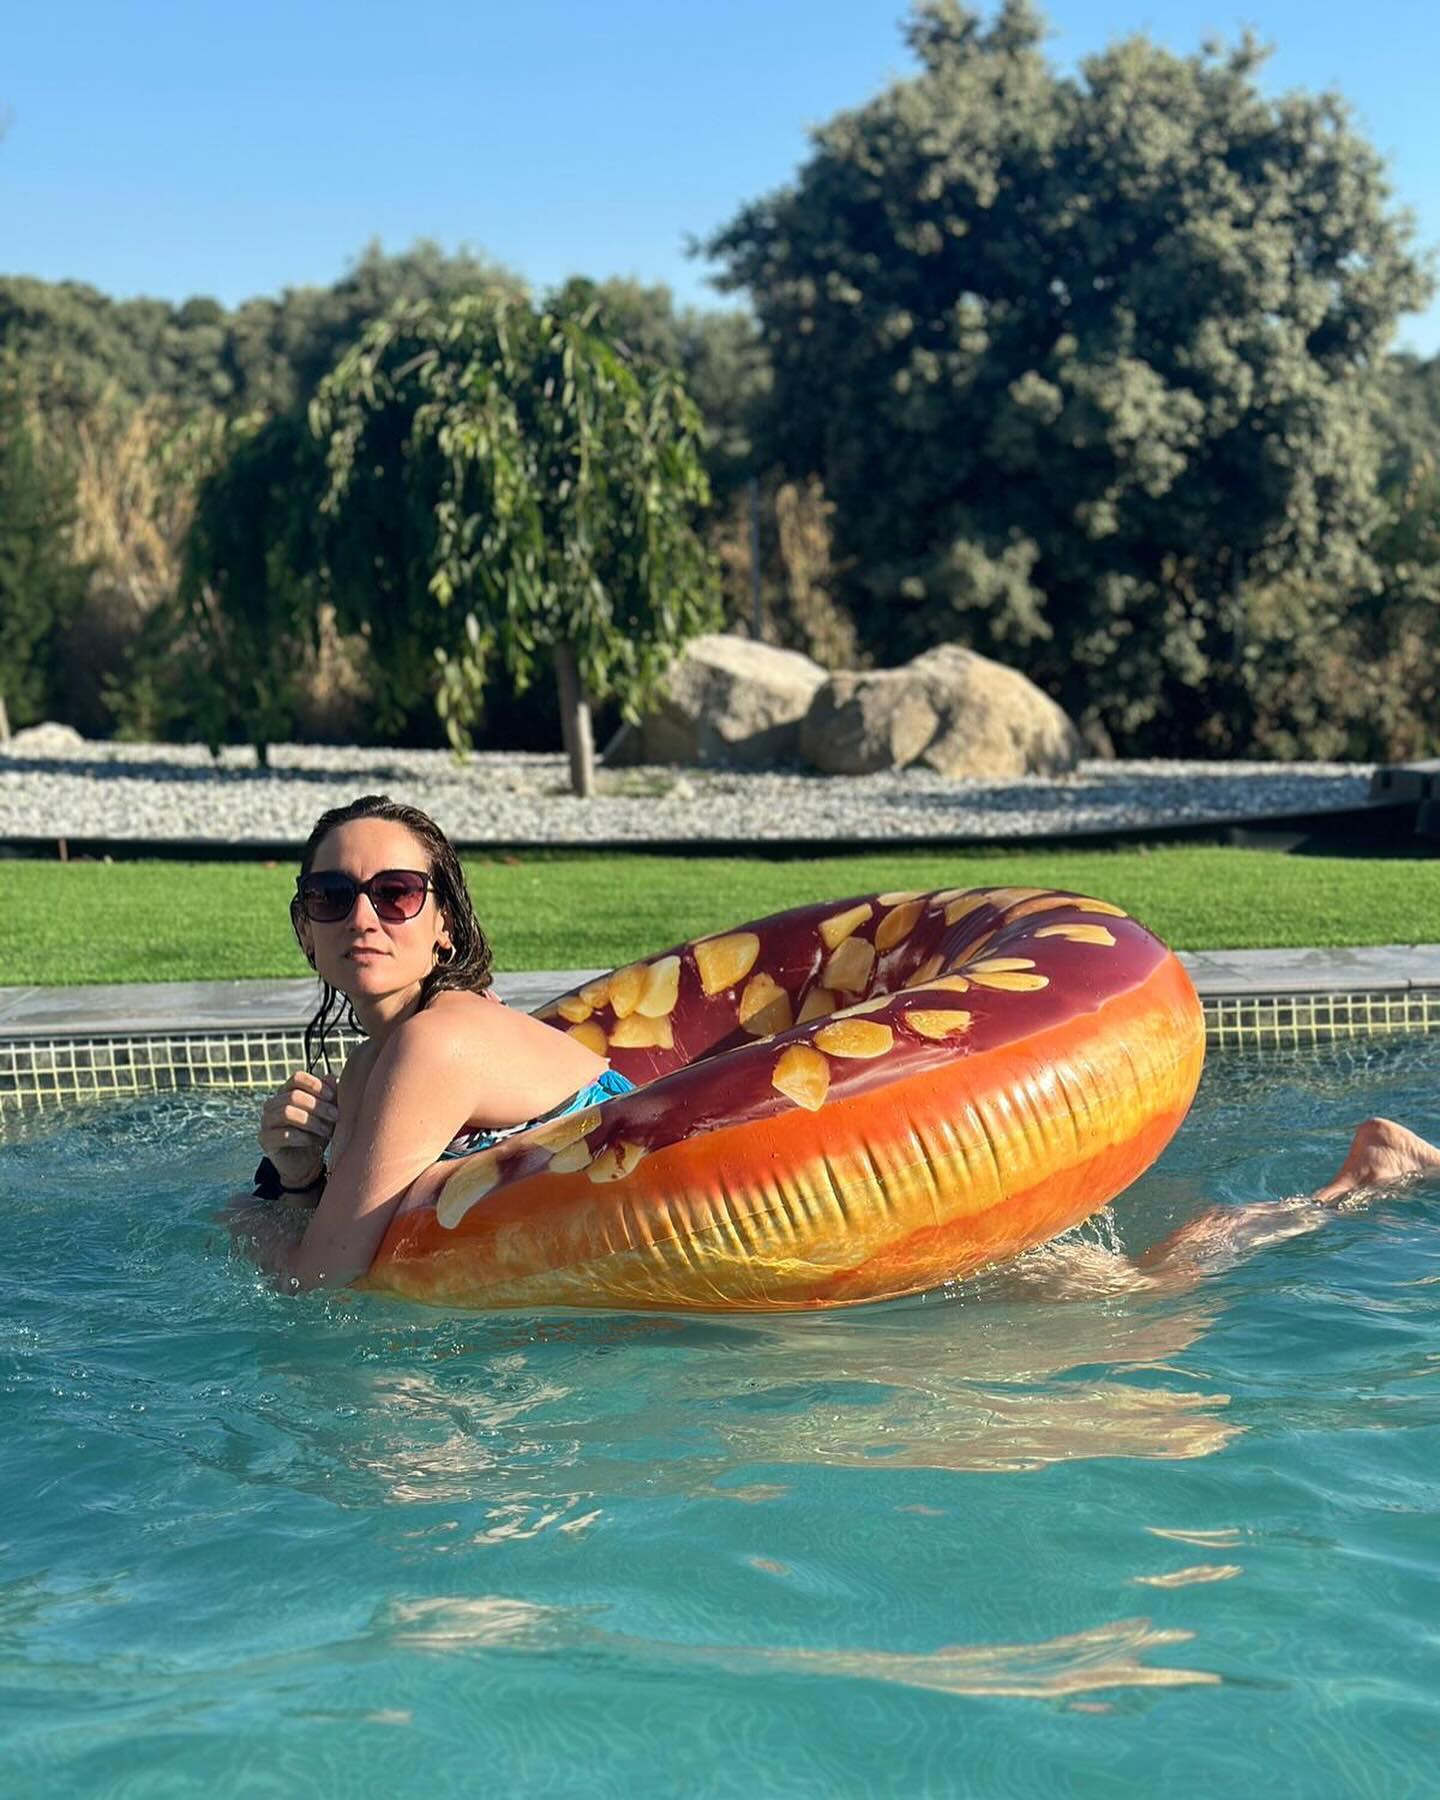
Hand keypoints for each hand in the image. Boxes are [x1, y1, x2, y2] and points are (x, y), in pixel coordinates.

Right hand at [258, 1070, 338, 1189]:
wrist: (307, 1163)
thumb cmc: (317, 1132)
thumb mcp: (327, 1113)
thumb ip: (330, 1095)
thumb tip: (332, 1078)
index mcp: (286, 1092)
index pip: (297, 1078)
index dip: (316, 1085)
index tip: (333, 1096)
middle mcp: (272, 1104)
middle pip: (293, 1096)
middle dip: (319, 1106)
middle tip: (336, 1116)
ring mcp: (266, 1122)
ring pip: (286, 1112)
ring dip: (312, 1121)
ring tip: (327, 1131)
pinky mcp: (265, 1140)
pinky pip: (283, 1134)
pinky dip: (304, 1137)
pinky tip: (315, 1141)